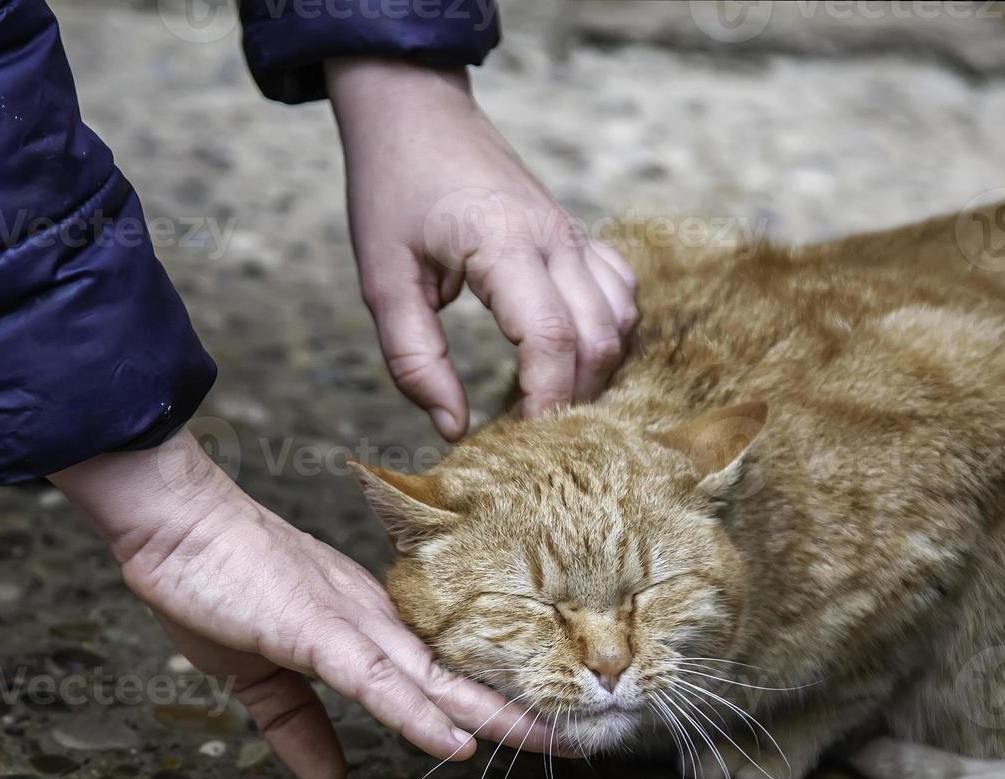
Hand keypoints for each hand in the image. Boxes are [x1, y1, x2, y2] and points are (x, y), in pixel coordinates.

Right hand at [48, 430, 553, 778]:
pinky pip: (376, 679)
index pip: (443, 678)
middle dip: (526, 714)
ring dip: (497, 716)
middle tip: (588, 739)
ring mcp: (352, 625)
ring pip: (439, 680)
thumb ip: (298, 724)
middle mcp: (377, 624)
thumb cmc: (215, 585)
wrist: (173, 524)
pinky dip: (417, 713)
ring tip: (556, 743)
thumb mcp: (259, 676)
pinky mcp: (316, 631)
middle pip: (464, 680)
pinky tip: (455, 741)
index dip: (493, 706)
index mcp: (368, 630)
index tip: (543, 730)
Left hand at [327, 58, 636, 439]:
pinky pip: (622, 293)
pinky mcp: (580, 235)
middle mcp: (555, 238)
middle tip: (527, 435)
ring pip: (621, 321)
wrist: (416, 113)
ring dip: (594, 371)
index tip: (517, 440)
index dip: (543, 401)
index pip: (550, 339)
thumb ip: (414, 357)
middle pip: (598, 339)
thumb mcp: (382, 279)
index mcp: (503, 243)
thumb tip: (454, 427)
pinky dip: (609, 333)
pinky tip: (571, 354)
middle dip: (571, 399)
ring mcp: (575, 234)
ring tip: (546, 401)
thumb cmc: (393, 189)